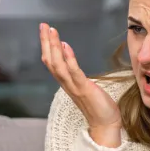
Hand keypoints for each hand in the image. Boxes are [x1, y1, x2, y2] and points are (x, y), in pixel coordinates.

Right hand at [39, 23, 121, 140]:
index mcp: (67, 83)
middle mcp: (66, 84)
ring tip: (52, 31)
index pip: (52, 62)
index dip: (48, 47)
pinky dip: (69, 58)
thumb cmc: (100, 107)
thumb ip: (80, 78)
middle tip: (44, 25)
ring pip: (57, 64)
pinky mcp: (84, 89)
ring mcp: (74, 86)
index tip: (46, 32)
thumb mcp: (87, 88)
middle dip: (46, 42)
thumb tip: (76, 66)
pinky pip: (73, 72)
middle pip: (50, 61)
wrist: (106, 124)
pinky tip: (66, 45)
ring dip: (54, 46)